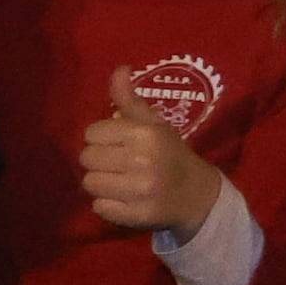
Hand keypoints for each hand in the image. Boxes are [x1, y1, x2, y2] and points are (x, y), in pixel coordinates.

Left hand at [73, 70, 226, 237]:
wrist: (198, 196)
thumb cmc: (170, 154)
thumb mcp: (155, 124)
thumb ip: (130, 99)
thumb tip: (120, 69)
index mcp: (145, 134)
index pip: (92, 133)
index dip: (103, 139)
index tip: (121, 145)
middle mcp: (142, 161)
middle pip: (87, 158)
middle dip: (101, 161)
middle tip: (121, 165)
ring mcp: (140, 191)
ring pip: (90, 183)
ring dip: (102, 184)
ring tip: (122, 182)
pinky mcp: (136, 215)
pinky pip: (99, 207)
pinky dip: (109, 204)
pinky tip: (126, 199)